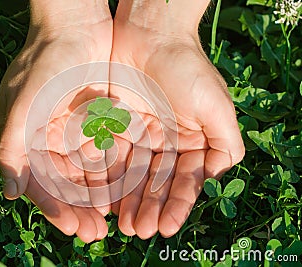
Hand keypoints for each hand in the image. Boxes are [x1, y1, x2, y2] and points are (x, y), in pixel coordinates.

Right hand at [0, 0, 112, 241]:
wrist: (76, 26)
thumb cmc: (45, 62)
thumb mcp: (23, 104)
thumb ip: (12, 148)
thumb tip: (10, 194)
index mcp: (26, 139)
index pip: (40, 182)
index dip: (54, 207)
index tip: (72, 228)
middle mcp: (49, 140)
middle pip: (65, 183)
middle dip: (79, 209)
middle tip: (95, 234)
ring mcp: (74, 132)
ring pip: (86, 172)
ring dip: (98, 196)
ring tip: (111, 221)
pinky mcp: (97, 122)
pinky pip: (105, 153)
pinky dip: (113, 172)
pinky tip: (124, 191)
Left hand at [109, 0, 244, 238]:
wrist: (151, 33)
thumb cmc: (186, 66)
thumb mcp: (215, 104)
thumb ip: (225, 142)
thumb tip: (219, 176)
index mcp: (192, 141)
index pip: (185, 180)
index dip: (177, 204)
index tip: (167, 227)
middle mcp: (167, 142)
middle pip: (157, 182)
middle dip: (149, 207)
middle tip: (139, 231)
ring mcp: (141, 136)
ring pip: (134, 174)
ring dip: (129, 200)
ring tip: (122, 225)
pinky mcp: (117, 126)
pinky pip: (113, 156)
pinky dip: (110, 178)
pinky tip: (105, 199)